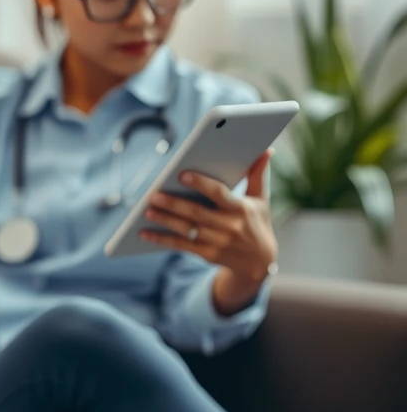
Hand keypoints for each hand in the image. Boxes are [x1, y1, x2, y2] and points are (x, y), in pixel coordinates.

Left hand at [141, 150, 277, 304]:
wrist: (259, 262)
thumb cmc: (257, 223)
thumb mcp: (261, 200)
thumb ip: (258, 175)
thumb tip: (266, 149)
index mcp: (241, 209)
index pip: (219, 193)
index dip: (201, 184)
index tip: (181, 174)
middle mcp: (230, 227)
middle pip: (197, 213)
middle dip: (174, 203)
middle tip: (153, 194)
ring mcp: (218, 243)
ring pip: (187, 229)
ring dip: (165, 220)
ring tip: (146, 210)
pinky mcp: (207, 255)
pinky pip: (181, 245)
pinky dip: (162, 239)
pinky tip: (144, 232)